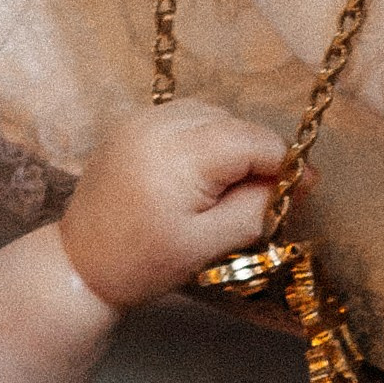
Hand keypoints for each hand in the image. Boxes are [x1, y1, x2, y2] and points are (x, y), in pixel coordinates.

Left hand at [60, 101, 287, 312]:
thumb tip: (298, 182)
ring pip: (212, 116)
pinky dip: (202, 139)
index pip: (253, 140)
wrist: (78, 266)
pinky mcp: (130, 125)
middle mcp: (157, 124)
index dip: (285, 163)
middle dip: (256, 156)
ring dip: (230, 145)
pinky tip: (198, 174)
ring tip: (227, 189)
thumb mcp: (208, 244)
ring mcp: (140, 121)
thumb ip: (257, 208)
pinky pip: (184, 119)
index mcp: (178, 154)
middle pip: (234, 124)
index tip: (305, 189)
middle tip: (262, 199)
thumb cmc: (142, 264)